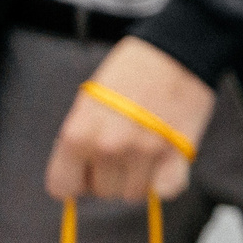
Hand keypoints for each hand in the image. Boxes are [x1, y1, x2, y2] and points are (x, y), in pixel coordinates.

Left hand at [47, 38, 215, 202]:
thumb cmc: (130, 71)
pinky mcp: (177, 152)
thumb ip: (81, 139)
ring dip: (139, 178)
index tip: (89, 167)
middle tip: (124, 148)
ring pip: (134, 194)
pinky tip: (166, 163)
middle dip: (110, 175)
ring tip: (145, 151)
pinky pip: (166, 191)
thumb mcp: (90, 101)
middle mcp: (108, 147)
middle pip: (102, 192)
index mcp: (78, 134)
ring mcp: (144, 151)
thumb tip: (81, 177)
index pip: (64, 188)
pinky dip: (166, 183)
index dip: (77, 178)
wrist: (177, 48)